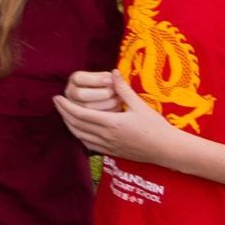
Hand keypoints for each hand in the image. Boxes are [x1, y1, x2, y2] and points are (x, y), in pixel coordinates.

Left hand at [57, 72, 190, 166]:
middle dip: (63, 113)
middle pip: (75, 125)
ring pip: (80, 136)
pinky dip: (79, 136)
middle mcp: (106, 136)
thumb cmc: (156, 127)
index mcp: (111, 123)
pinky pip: (88, 145)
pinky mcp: (111, 152)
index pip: (80, 114)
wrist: (167, 150)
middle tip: (57, 102)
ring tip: (64, 114)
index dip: (65, 106)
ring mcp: (107, 146)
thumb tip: (113, 72)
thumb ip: (123, 89)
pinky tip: (78, 130)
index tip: (57, 97)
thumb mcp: (140, 106)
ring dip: (69, 125)